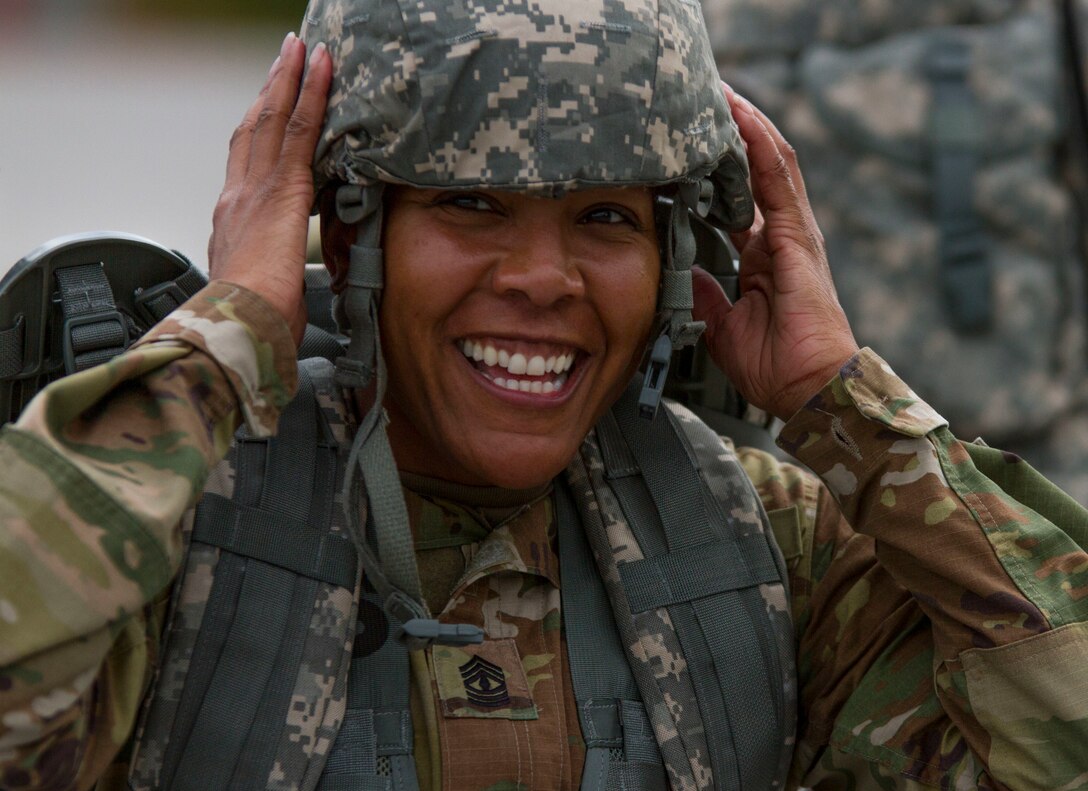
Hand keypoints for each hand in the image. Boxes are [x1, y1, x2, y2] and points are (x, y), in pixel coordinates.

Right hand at [206, 32, 332, 345]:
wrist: (237, 324)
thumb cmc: (252, 323)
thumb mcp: (261, 296)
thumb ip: (272, 281)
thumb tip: (286, 292)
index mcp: (232, 224)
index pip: (245, 166)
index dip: (255, 132)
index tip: (266, 107)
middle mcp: (237, 198)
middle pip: (253, 131)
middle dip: (270, 93)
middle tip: (283, 59)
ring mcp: (256, 188)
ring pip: (273, 119)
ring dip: (288, 79)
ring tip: (300, 48)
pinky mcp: (281, 187)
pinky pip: (299, 128)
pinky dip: (311, 94)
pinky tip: (321, 67)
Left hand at [692, 86, 859, 420]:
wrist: (811, 388)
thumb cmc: (777, 366)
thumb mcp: (723, 325)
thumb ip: (707, 293)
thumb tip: (685, 274)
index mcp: (762, 257)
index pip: (737, 199)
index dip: (715, 170)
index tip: (688, 147)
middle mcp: (780, 238)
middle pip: (755, 171)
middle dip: (731, 135)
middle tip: (702, 103)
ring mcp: (793, 234)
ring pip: (769, 163)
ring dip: (745, 125)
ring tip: (720, 92)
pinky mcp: (797, 237)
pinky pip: (777, 180)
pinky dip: (759, 145)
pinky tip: (741, 118)